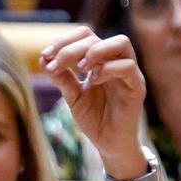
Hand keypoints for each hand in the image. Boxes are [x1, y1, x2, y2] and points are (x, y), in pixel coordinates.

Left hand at [40, 27, 146, 176]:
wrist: (108, 144)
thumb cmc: (94, 118)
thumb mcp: (72, 96)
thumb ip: (62, 78)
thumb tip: (44, 59)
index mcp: (99, 61)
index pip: (85, 36)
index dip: (64, 40)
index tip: (45, 55)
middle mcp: (115, 62)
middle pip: (96, 38)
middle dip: (71, 49)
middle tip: (56, 64)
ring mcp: (128, 73)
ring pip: (121, 42)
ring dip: (94, 52)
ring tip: (79, 69)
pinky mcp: (137, 87)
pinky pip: (128, 67)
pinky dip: (107, 69)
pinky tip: (93, 81)